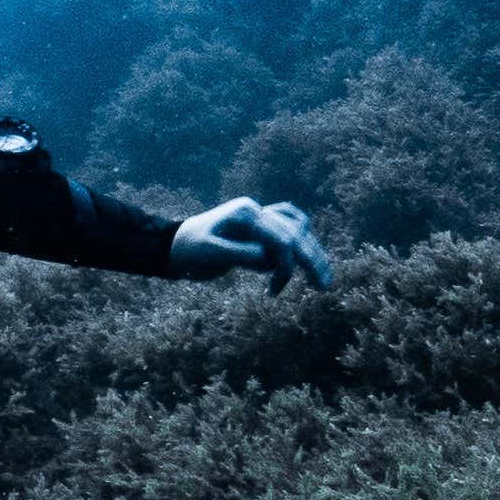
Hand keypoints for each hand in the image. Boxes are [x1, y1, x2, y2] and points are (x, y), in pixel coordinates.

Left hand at [171, 197, 333, 292]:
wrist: (175, 245)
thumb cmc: (188, 251)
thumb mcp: (210, 254)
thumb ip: (240, 254)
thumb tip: (270, 259)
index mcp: (246, 214)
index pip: (281, 238)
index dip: (286, 265)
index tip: (275, 289)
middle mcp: (257, 211)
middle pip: (296, 233)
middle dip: (312, 259)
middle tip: (324, 286)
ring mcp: (260, 216)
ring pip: (298, 231)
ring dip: (309, 254)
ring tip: (319, 281)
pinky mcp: (261, 226)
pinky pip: (290, 229)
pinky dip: (298, 244)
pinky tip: (296, 265)